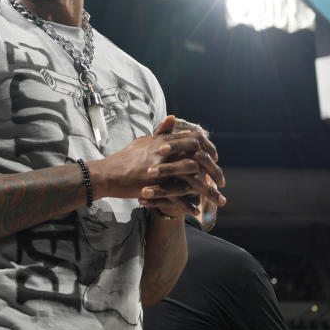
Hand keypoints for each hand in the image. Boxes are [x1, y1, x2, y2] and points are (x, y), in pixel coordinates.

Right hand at [86, 115, 224, 205]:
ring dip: (207, 192)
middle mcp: (164, 155)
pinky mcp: (154, 186)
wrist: (107, 174)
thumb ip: (162, 132)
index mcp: (163, 142)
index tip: (215, 159)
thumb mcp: (144, 141)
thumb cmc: (126, 157)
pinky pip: (176, 197)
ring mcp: (160, 171)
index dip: (207, 150)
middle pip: (198, 161)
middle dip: (214, 172)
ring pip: (191, 181)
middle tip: (222, 181)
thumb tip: (174, 118)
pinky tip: (197, 211)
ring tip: (218, 200)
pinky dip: (188, 205)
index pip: (193, 142)